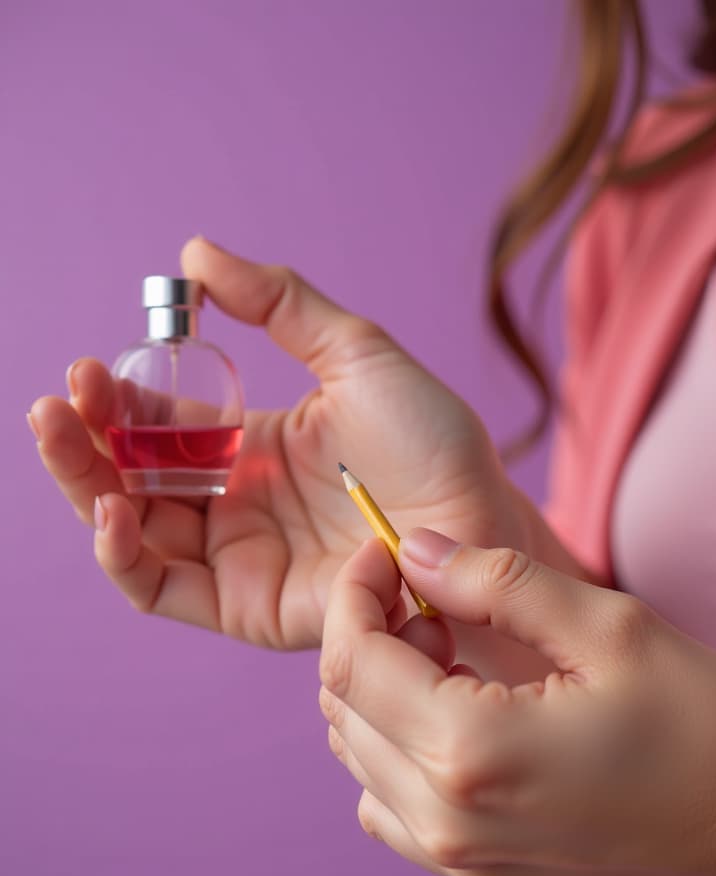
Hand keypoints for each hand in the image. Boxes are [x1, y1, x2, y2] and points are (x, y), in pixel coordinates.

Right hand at [29, 237, 536, 648]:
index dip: (119, 400)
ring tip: (64, 437)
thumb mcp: (355, 353)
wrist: (477, 517)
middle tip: (61, 403)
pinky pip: (162, 588)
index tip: (92, 368)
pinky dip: (123, 557)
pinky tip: (113, 512)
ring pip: (132, 533)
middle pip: (132, 479)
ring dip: (86, 490)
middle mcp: (235, 504)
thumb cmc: (432, 441)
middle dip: (84, 442)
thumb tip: (194, 253)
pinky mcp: (246, 607)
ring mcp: (237, 558)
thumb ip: (279, 304)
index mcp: (253, 447)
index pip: (160, 426)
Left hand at [319, 530, 715, 875]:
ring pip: (356, 756)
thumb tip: (413, 548)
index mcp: (471, 752)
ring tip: (451, 652)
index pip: (353, 661)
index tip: (386, 550)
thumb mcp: (606, 626)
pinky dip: (393, 746)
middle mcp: (446, 821)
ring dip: (380, 689)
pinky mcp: (475, 874)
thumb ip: (494, 580)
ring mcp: (457, 859)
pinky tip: (454, 712)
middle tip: (432, 595)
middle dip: (367, 632)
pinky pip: (388, 805)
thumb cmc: (701, 725)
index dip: (355, 591)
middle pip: (343, 708)